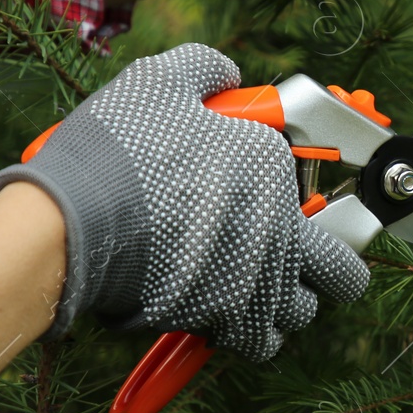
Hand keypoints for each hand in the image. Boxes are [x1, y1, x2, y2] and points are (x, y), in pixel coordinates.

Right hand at [0, 43, 368, 360]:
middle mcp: (279, 227)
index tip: (269, 193)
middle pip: (341, 270)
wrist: (71, 221)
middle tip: (307, 262)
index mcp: (272, 165)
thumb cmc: (116, 150)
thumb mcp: (158, 80)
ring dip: (284, 303)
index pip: (317, 184)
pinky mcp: (225, 318)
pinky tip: (227, 315)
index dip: (299, 189)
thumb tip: (226, 73)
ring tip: (254, 288)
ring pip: (299, 311)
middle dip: (332, 269)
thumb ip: (204, 69)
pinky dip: (248, 335)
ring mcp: (257, 279)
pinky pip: (259, 343)